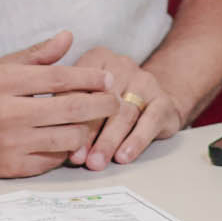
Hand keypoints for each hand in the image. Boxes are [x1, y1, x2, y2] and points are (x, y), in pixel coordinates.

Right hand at [0, 31, 118, 176]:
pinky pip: (55, 159)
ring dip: (86, 129)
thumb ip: (36, 55)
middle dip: (100, 104)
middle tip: (115, 101)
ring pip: (68, 137)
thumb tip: (68, 37)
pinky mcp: (13, 168)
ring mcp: (10, 143)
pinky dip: (66, 149)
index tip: (108, 78)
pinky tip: (68, 139)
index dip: (89, 78)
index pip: (58, 77)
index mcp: (3, 83)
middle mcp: (6, 113)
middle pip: (70, 108)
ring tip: (91, 121)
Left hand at [71, 47, 186, 169]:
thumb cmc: (112, 100)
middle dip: (89, 132)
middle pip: (103, 101)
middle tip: (78, 157)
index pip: (81, 85)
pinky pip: (150, 121)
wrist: (156, 101)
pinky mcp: (164, 101)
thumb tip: (58, 140)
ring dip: (109, 141)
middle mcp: (122, 66)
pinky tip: (124, 156)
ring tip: (97, 162)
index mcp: (98, 59)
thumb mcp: (88, 95)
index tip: (61, 139)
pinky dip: (136, 141)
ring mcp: (145, 82)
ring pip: (125, 113)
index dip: (70, 114)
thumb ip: (71, 107)